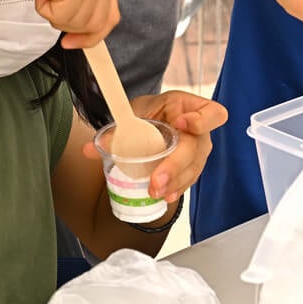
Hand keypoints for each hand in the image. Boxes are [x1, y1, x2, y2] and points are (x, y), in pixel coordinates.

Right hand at [0, 0, 119, 48]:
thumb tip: (90, 32)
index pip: (110, 13)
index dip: (91, 34)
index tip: (72, 41)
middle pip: (98, 22)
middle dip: (69, 24)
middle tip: (51, 7)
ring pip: (81, 22)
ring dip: (55, 15)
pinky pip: (64, 16)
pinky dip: (45, 10)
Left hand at [83, 92, 227, 204]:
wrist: (149, 123)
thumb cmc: (148, 113)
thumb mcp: (133, 113)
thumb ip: (114, 131)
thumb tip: (90, 149)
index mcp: (188, 106)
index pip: (212, 113)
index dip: (200, 120)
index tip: (179, 123)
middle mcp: (199, 130)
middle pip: (197, 148)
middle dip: (176, 166)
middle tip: (156, 180)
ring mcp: (197, 150)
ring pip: (194, 168)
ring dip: (175, 182)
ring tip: (155, 193)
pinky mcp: (191, 167)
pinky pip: (188, 179)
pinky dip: (176, 188)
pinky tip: (164, 197)